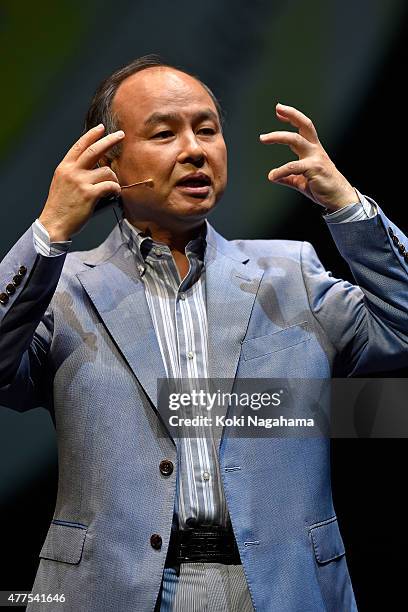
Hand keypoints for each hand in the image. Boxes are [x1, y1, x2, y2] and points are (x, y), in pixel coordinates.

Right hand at [39, 125, 124, 240]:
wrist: (54, 224)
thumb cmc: (60, 207)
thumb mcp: (62, 183)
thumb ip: (75, 173)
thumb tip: (97, 167)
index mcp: (65, 167)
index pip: (80, 146)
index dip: (91, 135)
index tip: (101, 128)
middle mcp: (72, 171)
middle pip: (95, 150)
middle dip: (110, 140)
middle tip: (120, 135)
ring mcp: (81, 182)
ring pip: (107, 171)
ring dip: (114, 178)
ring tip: (112, 187)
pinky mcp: (89, 194)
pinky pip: (110, 186)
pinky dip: (115, 189)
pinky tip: (115, 193)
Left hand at [259, 103, 356, 211]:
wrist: (339, 199)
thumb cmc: (323, 188)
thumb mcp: (302, 181)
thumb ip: (289, 177)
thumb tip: (274, 177)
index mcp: (313, 150)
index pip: (303, 128)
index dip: (292, 118)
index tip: (279, 112)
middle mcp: (315, 150)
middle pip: (304, 125)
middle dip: (291, 114)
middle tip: (278, 108)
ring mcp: (315, 158)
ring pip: (296, 140)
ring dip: (278, 136)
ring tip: (263, 138)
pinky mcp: (314, 169)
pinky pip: (293, 166)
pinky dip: (280, 171)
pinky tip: (273, 176)